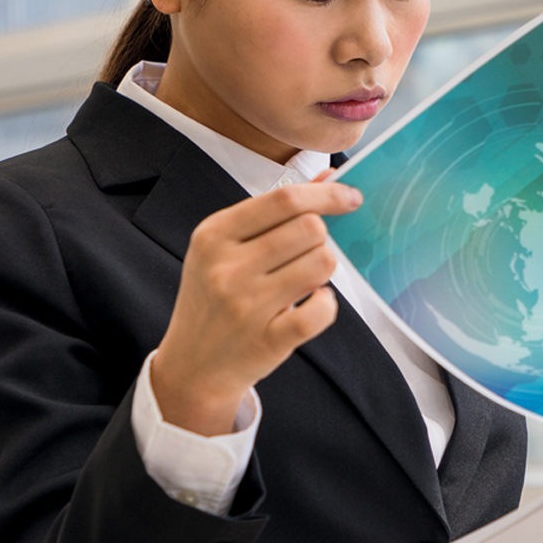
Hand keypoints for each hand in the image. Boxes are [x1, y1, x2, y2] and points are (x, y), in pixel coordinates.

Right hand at [149, 177, 361, 434]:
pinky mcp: (267, 340)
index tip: (350, 198)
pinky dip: (326, 305)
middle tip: (304, 255)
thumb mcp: (227, 247)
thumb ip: (275, 211)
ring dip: (323, 269)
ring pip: (321, 263)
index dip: (327, 194)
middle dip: (319, 238)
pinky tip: (310, 305)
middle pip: (310, 228)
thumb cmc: (214, 298)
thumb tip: (326, 178)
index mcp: (214, 234)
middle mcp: (226, 267)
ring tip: (303, 280)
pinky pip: (322, 310)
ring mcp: (246, 306)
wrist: (192, 365)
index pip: (284, 199)